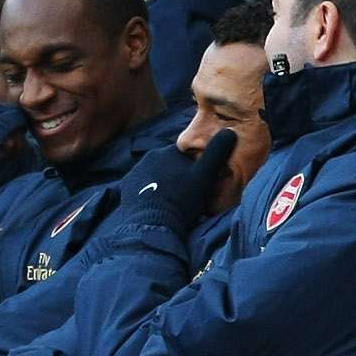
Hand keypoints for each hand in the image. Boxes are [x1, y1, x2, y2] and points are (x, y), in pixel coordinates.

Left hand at [109, 133, 237, 232]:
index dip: (195, 166)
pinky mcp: (126, 188)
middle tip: (188, 193)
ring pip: (156, 175)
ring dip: (164, 184)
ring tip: (173, 201)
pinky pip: (142, 187)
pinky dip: (150, 192)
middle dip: (178, 175)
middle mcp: (147, 158)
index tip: (201, 180)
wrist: (153, 225)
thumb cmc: (182, 200)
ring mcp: (134, 173)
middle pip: (169, 165)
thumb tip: (230, 130)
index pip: (186, 155)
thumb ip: (217, 152)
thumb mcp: (205, 176)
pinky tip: (158, 204)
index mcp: (167, 151)